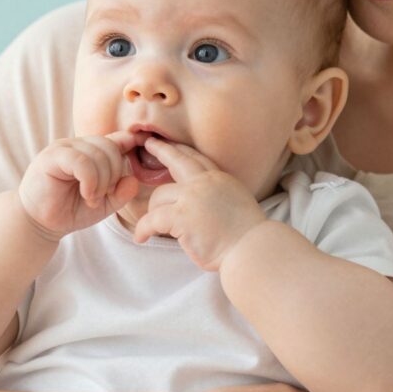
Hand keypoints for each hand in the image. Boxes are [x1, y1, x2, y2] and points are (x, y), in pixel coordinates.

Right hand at [18, 131, 145, 241]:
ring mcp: (64, 148)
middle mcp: (78, 144)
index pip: (117, 139)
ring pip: (98, 154)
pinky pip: (82, 161)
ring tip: (91, 198)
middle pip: (111, 147)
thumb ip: (121, 192)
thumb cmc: (70, 210)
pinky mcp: (52, 156)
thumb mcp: (103, 204)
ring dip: (102, 182)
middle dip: (114, 175)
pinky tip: (87, 194)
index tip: (138, 154)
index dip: (130, 145)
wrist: (40, 223)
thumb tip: (133, 180)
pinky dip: (91, 181)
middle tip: (102, 196)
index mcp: (91, 151)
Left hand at [132, 137, 266, 270]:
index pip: (197, 159)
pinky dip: (143, 229)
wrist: (251, 247)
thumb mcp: (236, 201)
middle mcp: (205, 182)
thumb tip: (204, 200)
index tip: (171, 144)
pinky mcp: (181, 217)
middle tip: (148, 144)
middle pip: (177, 160)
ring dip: (152, 212)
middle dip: (161, 150)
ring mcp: (192, 198)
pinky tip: (140, 237)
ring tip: (150, 227)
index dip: (181, 150)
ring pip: (159, 196)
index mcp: (220, 179)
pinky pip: (152, 219)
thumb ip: (218, 194)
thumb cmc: (246, 235)